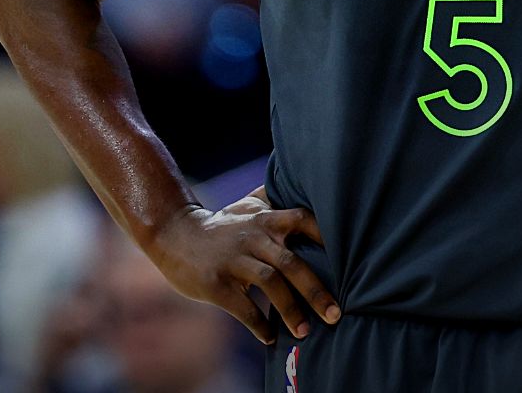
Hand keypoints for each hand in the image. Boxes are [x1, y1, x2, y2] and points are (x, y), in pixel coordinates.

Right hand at [145, 190, 338, 344]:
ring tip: (305, 332)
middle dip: (316, 291)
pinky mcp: (215, 283)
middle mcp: (251, 237)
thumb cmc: (220, 225)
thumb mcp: (247, 206)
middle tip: (336, 314)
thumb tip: (307, 183)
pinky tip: (270, 337)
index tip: (349, 261)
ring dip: (291, 311)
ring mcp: (232, 260)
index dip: (325, 237)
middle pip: (291, 262)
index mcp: (263, 219)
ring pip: (270, 284)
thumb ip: (276, 200)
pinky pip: (244, 308)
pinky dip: (260, 326)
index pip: (302, 220)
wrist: (173, 235)